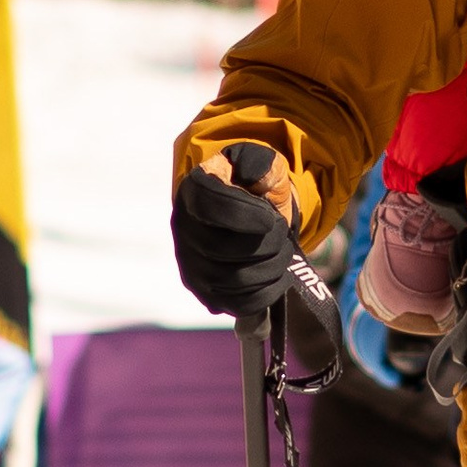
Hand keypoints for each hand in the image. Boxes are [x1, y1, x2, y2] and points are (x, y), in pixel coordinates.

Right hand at [172, 146, 298, 319]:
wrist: (249, 214)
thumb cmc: (254, 187)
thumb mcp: (260, 163)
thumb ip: (259, 164)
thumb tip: (255, 176)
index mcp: (194, 193)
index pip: (211, 208)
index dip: (246, 216)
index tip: (271, 218)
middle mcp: (184, 232)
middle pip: (227, 250)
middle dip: (269, 242)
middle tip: (282, 230)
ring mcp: (192, 266)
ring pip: (237, 280)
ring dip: (273, 266)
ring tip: (281, 249)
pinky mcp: (207, 294)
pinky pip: (240, 303)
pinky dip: (268, 290)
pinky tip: (277, 272)